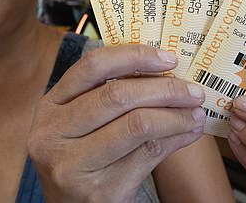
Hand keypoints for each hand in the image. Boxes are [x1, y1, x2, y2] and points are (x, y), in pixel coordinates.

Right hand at [28, 45, 205, 201]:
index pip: (92, 66)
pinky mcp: (100, 191)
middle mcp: (53, 135)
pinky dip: (176, 139)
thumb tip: (165, 70)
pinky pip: (149, 154)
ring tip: (195, 113)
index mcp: (49, 107)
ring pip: (137, 125)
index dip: (134, 56)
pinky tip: (189, 133)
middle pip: (117, 95)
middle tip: (192, 90)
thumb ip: (109, 96)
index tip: (167, 58)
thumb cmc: (84, 162)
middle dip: (164, 89)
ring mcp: (73, 165)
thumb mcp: (81, 126)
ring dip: (176, 115)